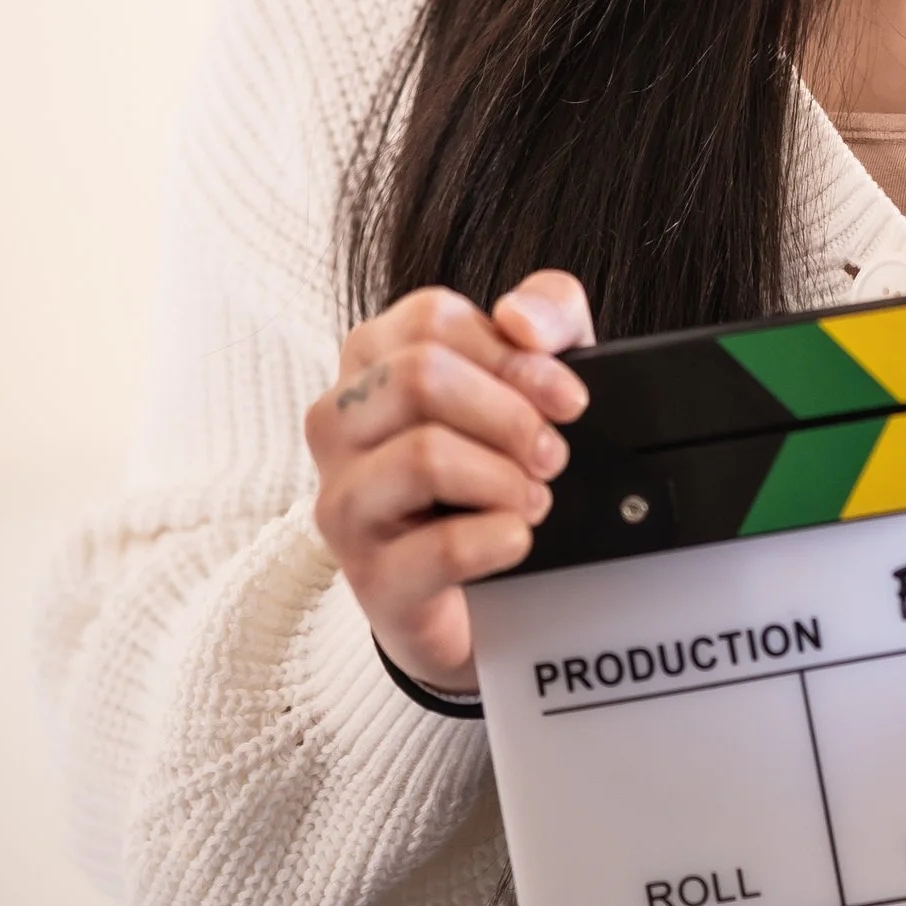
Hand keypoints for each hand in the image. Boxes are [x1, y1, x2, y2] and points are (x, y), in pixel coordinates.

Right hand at [305, 270, 593, 695]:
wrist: (479, 591)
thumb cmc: (494, 466)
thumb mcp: (533, 375)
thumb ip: (546, 314)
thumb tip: (519, 317)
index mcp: (372, 360)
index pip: (432, 321)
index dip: (516, 357)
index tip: (567, 399)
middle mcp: (338, 423)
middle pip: (420, 376)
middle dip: (512, 416)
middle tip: (552, 456)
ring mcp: (344, 500)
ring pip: (425, 456)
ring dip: (506, 479)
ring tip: (531, 500)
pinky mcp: (369, 575)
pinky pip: (441, 545)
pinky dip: (500, 539)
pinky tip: (513, 540)